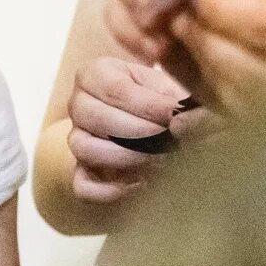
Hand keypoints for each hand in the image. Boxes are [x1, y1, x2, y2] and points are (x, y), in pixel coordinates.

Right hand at [64, 56, 184, 206]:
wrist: (149, 125)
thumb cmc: (161, 102)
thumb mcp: (171, 91)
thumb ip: (183, 104)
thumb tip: (190, 122)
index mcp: (96, 74)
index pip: (116, 89)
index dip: (150, 106)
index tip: (178, 118)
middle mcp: (78, 105)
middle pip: (96, 118)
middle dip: (141, 133)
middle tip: (172, 141)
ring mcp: (76, 140)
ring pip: (85, 149)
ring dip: (128, 158)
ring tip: (162, 161)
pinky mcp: (79, 173)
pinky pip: (82, 186)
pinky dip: (110, 190)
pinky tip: (141, 183)